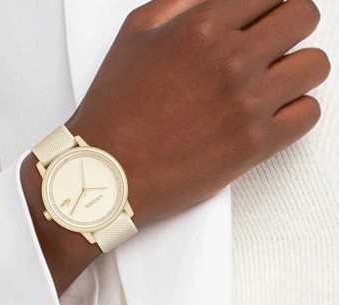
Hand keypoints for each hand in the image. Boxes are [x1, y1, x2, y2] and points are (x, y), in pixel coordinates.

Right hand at [66, 0, 329, 227]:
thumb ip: (180, 4)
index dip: (269, 4)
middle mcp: (228, 61)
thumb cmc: (114, 113)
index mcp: (199, 28)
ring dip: (296, 70)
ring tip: (270, 83)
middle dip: (289, 27)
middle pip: (303, 18)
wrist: (106, 171)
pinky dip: (296, 111)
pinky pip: (308, 114)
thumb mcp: (135, 36)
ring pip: (313, 66)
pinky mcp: (252, 146)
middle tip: (271, 45)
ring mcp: (244, 105)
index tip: (264, 17)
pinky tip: (269, 114)